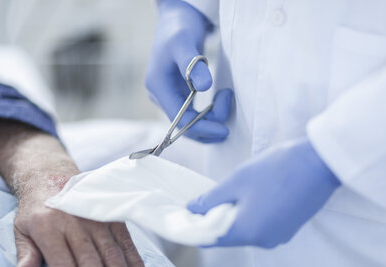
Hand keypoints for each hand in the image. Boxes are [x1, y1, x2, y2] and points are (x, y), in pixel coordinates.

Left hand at [11, 180, 147, 266]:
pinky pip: (125, 241)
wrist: (52, 177)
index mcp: (47, 226)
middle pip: (89, 257)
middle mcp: (73, 221)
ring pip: (111, 251)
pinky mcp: (111, 216)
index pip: (62, 260)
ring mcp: (95, 218)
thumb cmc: (37, 210)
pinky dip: (134, 260)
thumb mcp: (22, 229)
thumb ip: (25, 255)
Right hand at [145, 0, 232, 142]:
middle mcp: (159, 95)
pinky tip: (220, 102)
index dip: (202, 128)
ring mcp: (167, 96)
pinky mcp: (176, 94)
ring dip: (210, 119)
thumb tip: (204, 87)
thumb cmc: (179, 27)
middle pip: (184, 125)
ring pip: (189, 122)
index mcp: (158, 86)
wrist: (176, 17)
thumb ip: (192, 64)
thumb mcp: (184, 42)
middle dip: (209, 124)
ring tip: (226, 97)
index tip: (224, 129)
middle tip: (228, 101)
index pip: (179, 120)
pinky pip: (191, 113)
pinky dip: (207, 114)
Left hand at [188, 138, 340, 247]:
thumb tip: (191, 210)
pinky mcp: (289, 228)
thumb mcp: (237, 182)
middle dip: (213, 219)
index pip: (210, 239)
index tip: (185, 213)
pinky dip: (250, 216)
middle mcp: (263, 242)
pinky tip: (250, 196)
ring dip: (232, 216)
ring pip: (245, 231)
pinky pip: (261, 226)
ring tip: (229, 192)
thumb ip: (211, 199)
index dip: (194, 227)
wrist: (320, 163)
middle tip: (207, 197)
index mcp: (247, 233)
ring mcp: (279, 236)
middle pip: (228, 236)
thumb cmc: (276, 170)